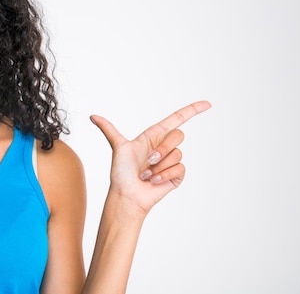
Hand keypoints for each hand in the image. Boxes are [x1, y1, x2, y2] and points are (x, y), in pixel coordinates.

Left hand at [90, 101, 210, 214]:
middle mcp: (164, 147)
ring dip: (160, 166)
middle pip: (177, 136)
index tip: (207, 104)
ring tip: (146, 174)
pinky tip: (154, 181)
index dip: (192, 110)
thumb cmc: (121, 172)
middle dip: (163, 148)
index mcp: (153, 136)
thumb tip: (92, 116)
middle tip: (149, 160)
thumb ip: (108, 129)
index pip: (176, 119)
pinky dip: (164, 175)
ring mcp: (171, 161)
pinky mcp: (176, 175)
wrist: (127, 194)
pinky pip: (179, 168)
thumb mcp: (118, 147)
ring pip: (177, 154)